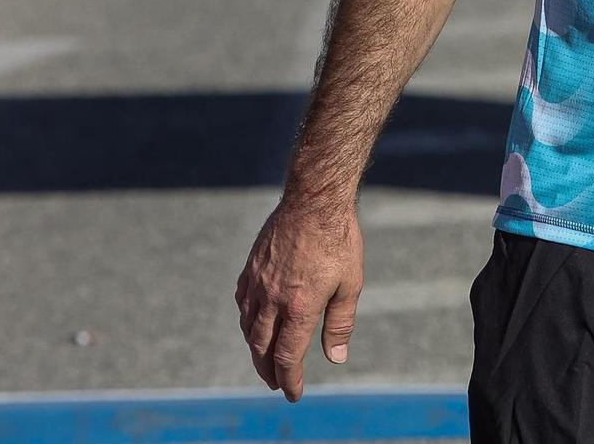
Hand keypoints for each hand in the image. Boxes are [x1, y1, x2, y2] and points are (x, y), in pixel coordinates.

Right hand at [236, 198, 364, 401]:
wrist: (314, 200)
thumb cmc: (339, 240)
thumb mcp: (351, 283)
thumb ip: (340, 323)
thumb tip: (336, 358)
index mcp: (300, 307)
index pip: (288, 356)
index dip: (290, 380)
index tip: (293, 393)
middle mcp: (273, 299)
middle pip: (263, 348)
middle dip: (269, 372)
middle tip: (275, 384)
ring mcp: (257, 283)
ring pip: (249, 328)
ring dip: (256, 350)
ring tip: (264, 360)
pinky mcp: (250, 268)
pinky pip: (242, 303)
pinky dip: (247, 321)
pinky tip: (254, 324)